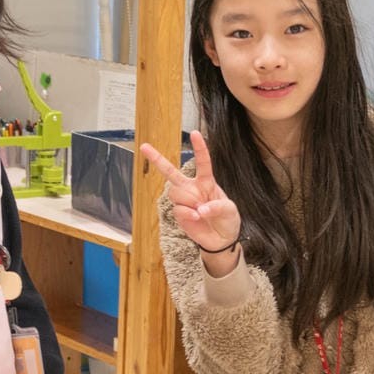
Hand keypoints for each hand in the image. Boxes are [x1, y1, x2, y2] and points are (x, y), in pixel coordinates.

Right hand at [140, 131, 242, 269]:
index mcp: (206, 182)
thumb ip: (217, 207)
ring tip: (200, 211)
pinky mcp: (180, 214)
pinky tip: (196, 218)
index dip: (199, 148)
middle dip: (156, 158)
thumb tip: (200, 209)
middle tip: (143, 146)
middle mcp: (192, 188)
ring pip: (175, 192)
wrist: (222, 239)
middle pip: (171, 172)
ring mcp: (184, 201)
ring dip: (188, 200)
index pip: (202, 162)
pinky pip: (178, 209)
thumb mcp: (230, 210)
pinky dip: (188, 214)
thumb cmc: (228, 220)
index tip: (195, 133)